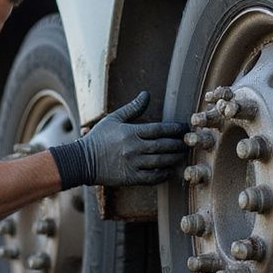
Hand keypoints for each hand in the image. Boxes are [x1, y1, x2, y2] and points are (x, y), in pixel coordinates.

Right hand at [48, 91, 187, 188]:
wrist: (83, 161)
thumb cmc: (99, 138)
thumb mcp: (113, 119)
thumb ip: (132, 108)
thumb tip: (146, 94)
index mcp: (131, 132)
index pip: (159, 129)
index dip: (174, 129)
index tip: (185, 128)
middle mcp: (134, 148)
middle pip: (163, 146)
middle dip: (178, 144)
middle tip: (189, 142)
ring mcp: (133, 164)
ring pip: (160, 161)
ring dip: (174, 158)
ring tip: (183, 155)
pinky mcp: (131, 178)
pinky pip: (152, 177)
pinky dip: (163, 174)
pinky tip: (170, 170)